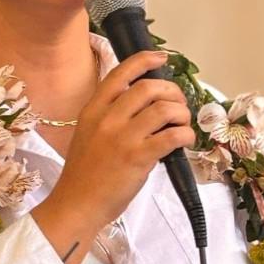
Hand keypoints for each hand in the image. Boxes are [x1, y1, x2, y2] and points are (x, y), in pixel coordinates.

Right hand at [30, 50, 195, 263]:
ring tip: (182, 124)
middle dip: (172, 91)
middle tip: (178, 104)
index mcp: (93, 109)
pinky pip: (172, 135)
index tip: (161, 58)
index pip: (121, 73)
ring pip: (164, 109)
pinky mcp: (138, 157)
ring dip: (182, 113)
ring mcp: (123, 137)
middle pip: (149, 87)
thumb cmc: (84, 173)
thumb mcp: (88, 133)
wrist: (77, 205)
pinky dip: (185, 134)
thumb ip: (110, 116)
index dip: (144, 60)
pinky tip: (184, 140)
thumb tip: (145, 105)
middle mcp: (107, 119)